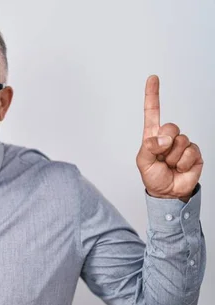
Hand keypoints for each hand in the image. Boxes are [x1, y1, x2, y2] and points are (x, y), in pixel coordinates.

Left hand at [136, 75, 202, 201]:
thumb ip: (149, 148)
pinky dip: (183, 163)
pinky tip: (180, 168)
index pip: (153, 112)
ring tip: (170, 165)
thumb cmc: (153, 177)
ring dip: (174, 157)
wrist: (168, 193)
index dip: (152, 95)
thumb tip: (162, 139)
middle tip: (162, 157)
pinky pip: (190, 152)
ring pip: (181, 141)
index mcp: (153, 136)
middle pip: (170, 127)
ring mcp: (182, 144)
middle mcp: (168, 137)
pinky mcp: (194, 152)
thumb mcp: (143, 163)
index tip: (152, 78)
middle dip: (165, 143)